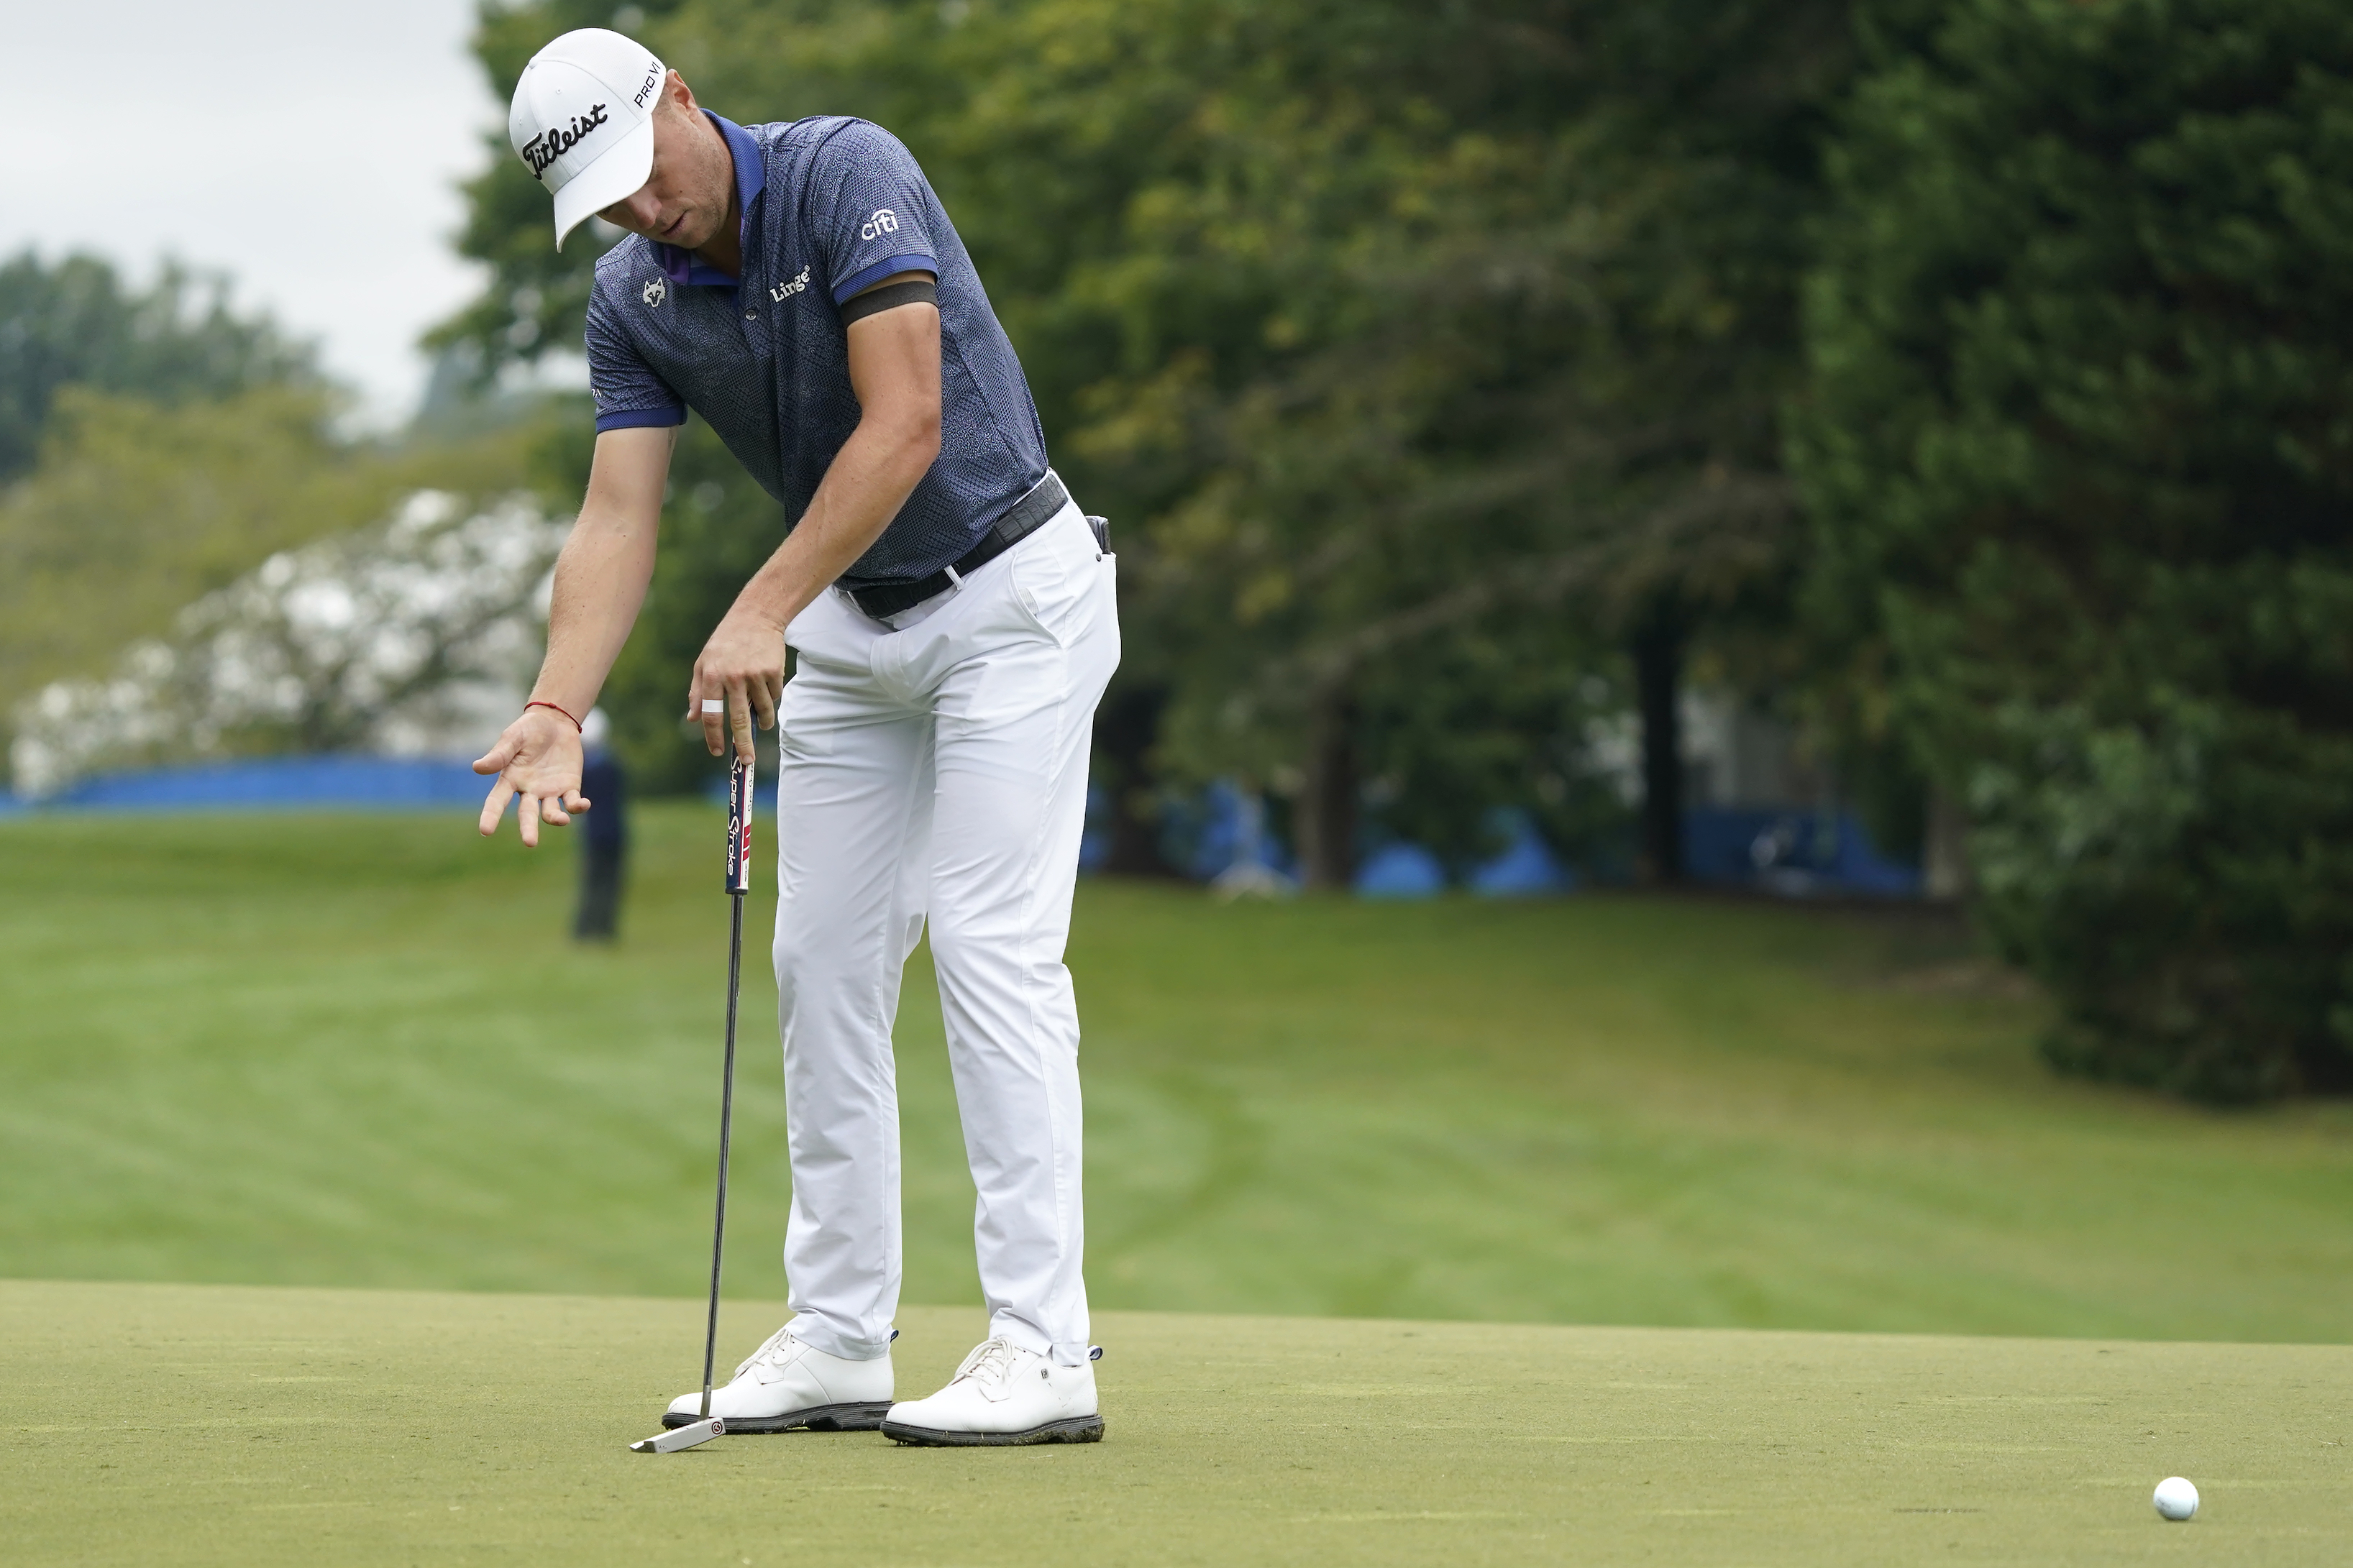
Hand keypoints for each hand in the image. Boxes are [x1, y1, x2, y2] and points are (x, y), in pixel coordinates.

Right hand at [473, 706, 589, 846]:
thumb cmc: (528, 729)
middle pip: (527, 814)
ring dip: (556, 818)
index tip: (485, 831)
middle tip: (530, 843)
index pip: (497, 801)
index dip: (491, 816)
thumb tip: (477, 768)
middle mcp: (529, 790)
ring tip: (561, 819)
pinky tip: (584, 804)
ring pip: (551, 812)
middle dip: (528, 828)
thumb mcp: (513, 738)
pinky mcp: (569, 787)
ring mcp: (549, 791)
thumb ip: (500, 754)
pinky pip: (573, 802)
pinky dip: (578, 806)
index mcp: (510, 779)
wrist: (555, 722)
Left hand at [688, 606, 786, 761]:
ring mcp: (754, 674)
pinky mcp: (773, 671)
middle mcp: (732, 676)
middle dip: (744, 744)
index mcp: (711, 676)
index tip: (719, 752)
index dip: (714, 737)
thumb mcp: (703, 663)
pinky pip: (774, 696)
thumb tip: (693, 719)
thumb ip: (697, 692)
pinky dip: (771, 698)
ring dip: (763, 720)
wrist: (756, 617)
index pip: (711, 714)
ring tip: (763, 722)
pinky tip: (766, 686)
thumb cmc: (725, 642)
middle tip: (748, 761)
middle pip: (738, 719)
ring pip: (762, 710)